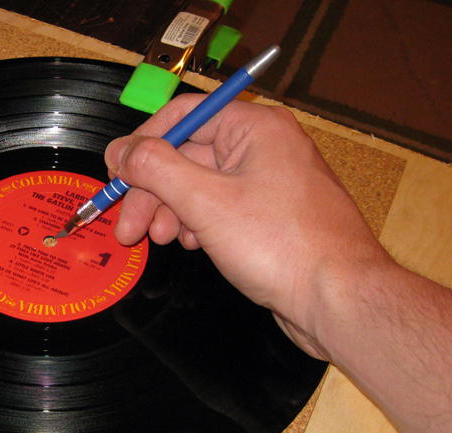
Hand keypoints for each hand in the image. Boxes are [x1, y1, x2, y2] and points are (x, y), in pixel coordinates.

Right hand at [105, 95, 392, 358]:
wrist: (336, 299)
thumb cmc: (284, 247)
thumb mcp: (206, 202)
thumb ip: (156, 169)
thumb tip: (123, 151)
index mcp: (255, 127)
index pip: (183, 115)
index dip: (143, 143)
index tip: (115, 171)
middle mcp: (263, 147)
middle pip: (186, 155)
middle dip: (151, 191)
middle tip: (126, 225)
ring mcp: (268, 183)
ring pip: (199, 186)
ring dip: (170, 212)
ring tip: (156, 240)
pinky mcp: (269, 215)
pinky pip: (219, 208)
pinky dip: (197, 225)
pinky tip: (192, 244)